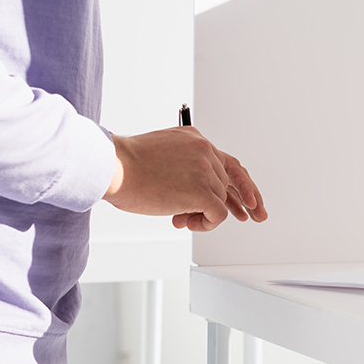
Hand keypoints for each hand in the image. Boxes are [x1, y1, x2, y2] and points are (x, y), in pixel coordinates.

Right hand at [104, 127, 265, 231]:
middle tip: (249, 216)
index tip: (249, 199)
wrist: (114, 168)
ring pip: (221, 201)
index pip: (226, 162)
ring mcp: (205, 170)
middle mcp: (205, 151)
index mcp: (195, 139)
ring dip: (203, 214)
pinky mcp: (202, 192)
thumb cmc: (125, 165)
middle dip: (233, 203)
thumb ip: (182, 168)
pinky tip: (187, 222)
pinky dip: (206, 224)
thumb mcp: (161, 155)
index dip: (239, 183)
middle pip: (229, 182)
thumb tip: (191, 197)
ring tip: (181, 217)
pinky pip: (219, 215)